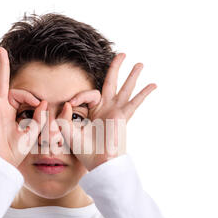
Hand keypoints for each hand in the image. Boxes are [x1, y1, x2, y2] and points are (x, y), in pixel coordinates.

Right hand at [0, 47, 46, 167]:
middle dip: (1, 65)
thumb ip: (38, 118)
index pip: (18, 94)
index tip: (39, 104)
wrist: (2, 164)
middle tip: (0, 49)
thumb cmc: (14, 152)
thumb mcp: (31, 133)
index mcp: (9, 111)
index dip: (31, 96)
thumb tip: (44, 102)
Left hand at [57, 52, 156, 170]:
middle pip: (111, 83)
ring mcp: (116, 112)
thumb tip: (67, 105)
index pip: (90, 93)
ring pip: (125, 89)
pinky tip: (153, 84)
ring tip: (140, 63)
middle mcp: (107, 109)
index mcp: (94, 112)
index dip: (80, 95)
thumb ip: (63, 118)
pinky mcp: (123, 116)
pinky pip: (135, 102)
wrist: (99, 163)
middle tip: (121, 54)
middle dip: (116, 68)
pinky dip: (144, 93)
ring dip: (132, 75)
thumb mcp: (68, 132)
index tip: (72, 103)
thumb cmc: (85, 152)